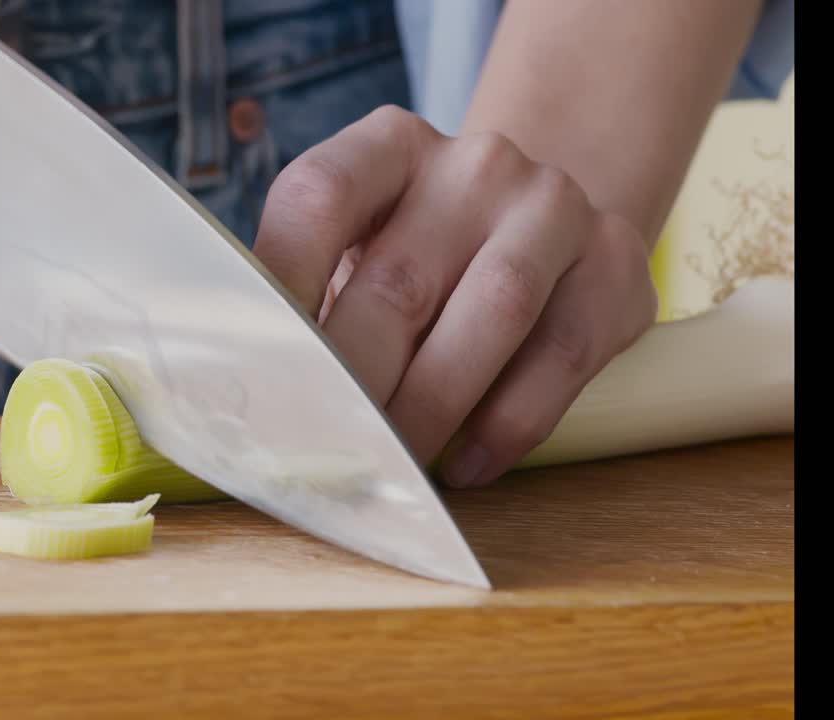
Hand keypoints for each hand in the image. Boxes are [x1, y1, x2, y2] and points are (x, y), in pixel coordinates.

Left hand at [254, 106, 657, 488]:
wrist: (546, 224)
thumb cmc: (425, 252)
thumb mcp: (364, 244)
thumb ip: (315, 292)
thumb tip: (259, 385)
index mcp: (391, 145)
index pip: (318, 197)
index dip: (280, 283)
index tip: (260, 364)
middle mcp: (476, 164)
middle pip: (399, 281)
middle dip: (355, 382)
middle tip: (324, 445)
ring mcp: (554, 208)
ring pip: (493, 316)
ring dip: (431, 409)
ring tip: (393, 463)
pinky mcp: (616, 267)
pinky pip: (560, 357)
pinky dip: (505, 426)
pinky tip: (464, 464)